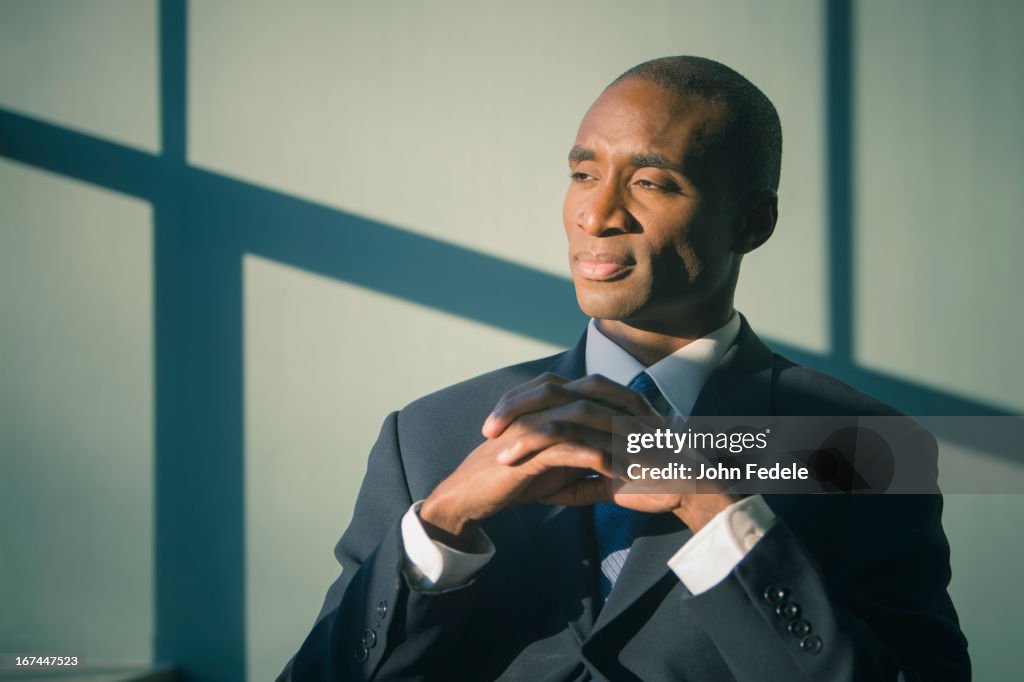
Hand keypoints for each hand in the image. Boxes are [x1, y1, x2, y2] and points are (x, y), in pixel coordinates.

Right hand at [420, 372, 648, 547]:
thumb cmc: (509, 480)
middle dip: (629, 415)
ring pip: (586, 421)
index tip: (657, 427)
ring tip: (649, 453)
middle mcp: (541, 409)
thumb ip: (578, 456)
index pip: (593, 395)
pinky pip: (571, 450)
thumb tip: (611, 458)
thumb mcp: (552, 467)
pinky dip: (599, 459)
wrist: (470, 496)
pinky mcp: (528, 451)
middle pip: (594, 400)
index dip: (624, 407)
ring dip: (620, 436)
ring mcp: (534, 426)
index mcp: (546, 407)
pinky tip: (622, 473)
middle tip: (663, 434)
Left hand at [485, 373, 740, 532]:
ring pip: (558, 412)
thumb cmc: (659, 482)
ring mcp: (618, 420)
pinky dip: (537, 447)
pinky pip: (569, 439)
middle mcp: (615, 402)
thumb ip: (583, 478)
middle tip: (488, 425)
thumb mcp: (614, 477)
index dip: (527, 399)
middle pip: (554, 389)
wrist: (695, 492)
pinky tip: (514, 460)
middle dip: (516, 406)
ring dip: (522, 428)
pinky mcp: (618, 443)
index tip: (500, 418)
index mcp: (614, 401)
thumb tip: (554, 489)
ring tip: (496, 446)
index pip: (560, 387)